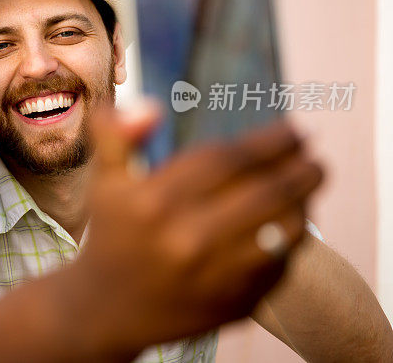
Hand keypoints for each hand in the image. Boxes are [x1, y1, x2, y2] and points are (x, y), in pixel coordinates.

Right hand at [72, 103, 323, 354]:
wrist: (106, 310)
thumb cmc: (111, 235)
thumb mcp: (104, 182)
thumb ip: (116, 136)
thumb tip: (150, 106)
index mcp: (154, 202)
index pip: (228, 160)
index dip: (268, 141)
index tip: (292, 130)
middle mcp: (186, 239)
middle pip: (264, 193)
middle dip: (299, 168)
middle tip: (312, 153)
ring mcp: (212, 276)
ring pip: (281, 230)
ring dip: (304, 201)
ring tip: (308, 182)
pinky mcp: (231, 304)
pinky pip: (279, 265)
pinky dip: (292, 239)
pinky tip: (292, 220)